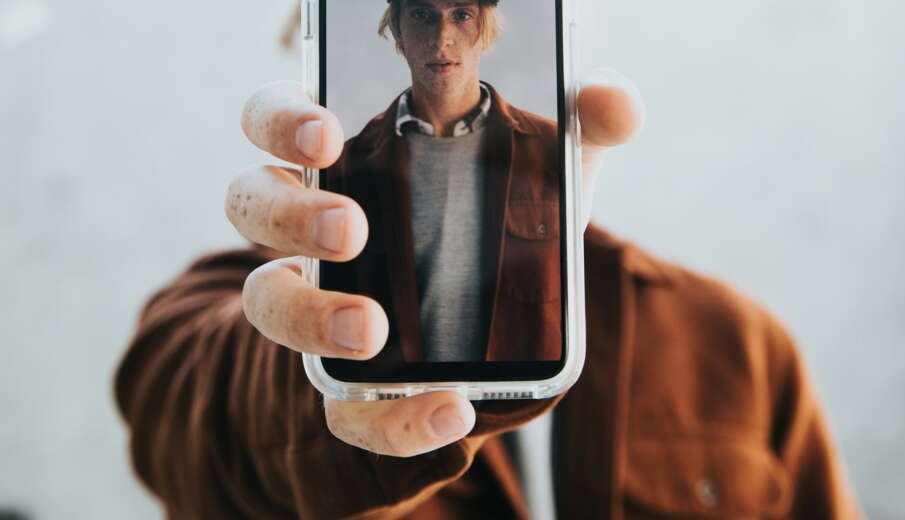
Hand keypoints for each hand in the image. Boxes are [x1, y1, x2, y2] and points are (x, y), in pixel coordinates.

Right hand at [226, 73, 643, 456]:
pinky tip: (450, 407)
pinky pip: (342, 408)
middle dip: (289, 214)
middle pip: (251, 202)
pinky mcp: (349, 384)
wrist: (496, 330)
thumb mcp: (538, 175)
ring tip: (373, 330)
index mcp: (348, 162)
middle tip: (351, 231)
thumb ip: (579, 131)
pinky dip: (391, 418)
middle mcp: (313, 228)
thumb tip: (614, 103)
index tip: (325, 134)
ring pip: (266, 303)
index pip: (277, 120)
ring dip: (310, 316)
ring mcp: (320, 305)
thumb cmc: (497, 227)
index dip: (281, 119)